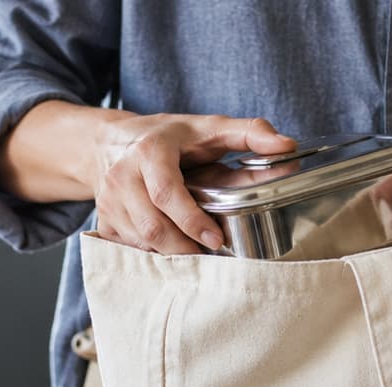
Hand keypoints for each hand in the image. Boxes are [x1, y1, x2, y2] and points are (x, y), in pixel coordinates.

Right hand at [93, 113, 293, 253]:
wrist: (110, 142)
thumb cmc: (169, 138)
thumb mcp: (208, 127)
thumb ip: (250, 132)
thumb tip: (287, 145)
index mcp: (149, 150)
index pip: (166, 193)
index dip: (192, 220)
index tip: (217, 240)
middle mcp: (121, 175)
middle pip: (152, 225)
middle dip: (184, 247)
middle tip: (211, 255)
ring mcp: (108, 201)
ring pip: (141, 241)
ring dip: (171, 254)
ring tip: (196, 254)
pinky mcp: (104, 220)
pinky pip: (130, 248)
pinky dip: (154, 255)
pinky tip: (173, 251)